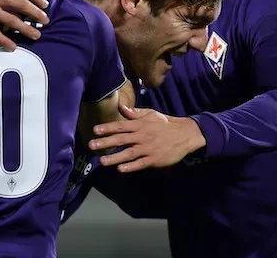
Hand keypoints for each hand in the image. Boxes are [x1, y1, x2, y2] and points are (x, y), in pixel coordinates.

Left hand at [88, 102, 205, 171]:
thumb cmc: (164, 124)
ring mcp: (148, 148)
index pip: (120, 125)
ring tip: (102, 161)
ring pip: (129, 153)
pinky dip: (131, 166)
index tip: (95, 130)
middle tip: (91, 145)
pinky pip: (141, 163)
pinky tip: (120, 169)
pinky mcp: (154, 159)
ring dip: (115, 157)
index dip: (107, 128)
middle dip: (105, 142)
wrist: (184, 134)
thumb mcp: (150, 114)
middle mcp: (142, 136)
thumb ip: (134, 112)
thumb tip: (120, 107)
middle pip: (121, 139)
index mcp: (139, 124)